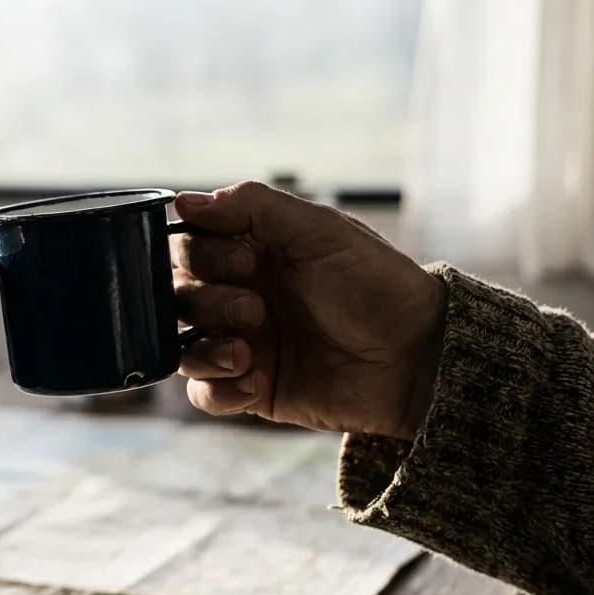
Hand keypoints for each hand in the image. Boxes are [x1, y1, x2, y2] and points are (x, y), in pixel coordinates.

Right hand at [172, 181, 446, 439]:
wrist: (415, 358)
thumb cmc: (375, 285)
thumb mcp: (318, 229)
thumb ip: (251, 205)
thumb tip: (182, 200)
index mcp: (252, 250)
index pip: (188, 245)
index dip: (202, 254)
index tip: (245, 261)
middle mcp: (241, 294)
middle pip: (178, 295)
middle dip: (210, 302)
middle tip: (256, 310)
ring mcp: (243, 343)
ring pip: (181, 345)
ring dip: (205, 347)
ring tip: (248, 353)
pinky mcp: (251, 389)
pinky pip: (204, 394)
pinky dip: (219, 388)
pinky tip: (256, 381)